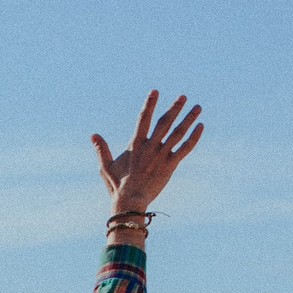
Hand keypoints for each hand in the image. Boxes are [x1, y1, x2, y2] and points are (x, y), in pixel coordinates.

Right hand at [93, 91, 204, 215]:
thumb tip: (93, 135)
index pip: (143, 119)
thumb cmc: (117, 186)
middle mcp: (150, 146)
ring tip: (197, 107)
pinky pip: (185, 148)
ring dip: (188, 118)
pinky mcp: (170, 165)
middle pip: (165, 122)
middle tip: (183, 96)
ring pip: (178, 132)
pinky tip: (200, 126)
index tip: (155, 91)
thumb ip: (102, 149)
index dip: (149, 104)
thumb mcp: (105, 167)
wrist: (130, 201)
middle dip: (175, 108)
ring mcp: (161, 155)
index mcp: (135, 144)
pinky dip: (194, 137)